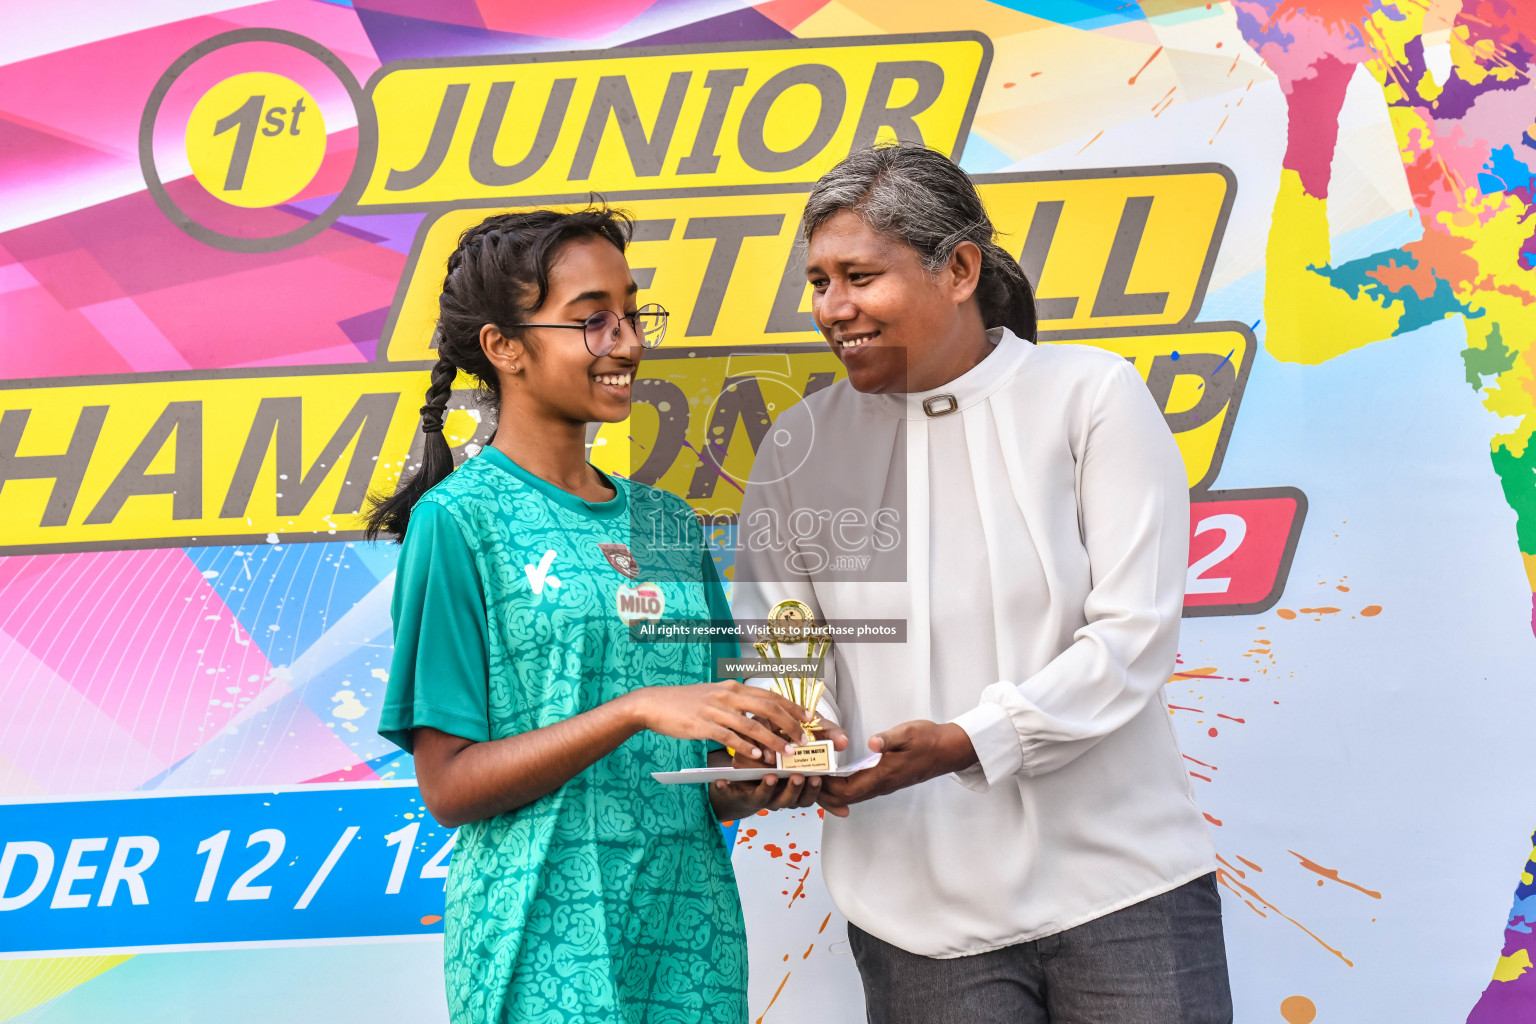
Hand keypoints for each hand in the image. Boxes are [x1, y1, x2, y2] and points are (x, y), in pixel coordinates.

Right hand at [624, 682, 810, 759]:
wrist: (655, 703)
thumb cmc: (686, 702)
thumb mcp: (715, 695)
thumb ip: (736, 702)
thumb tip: (758, 713)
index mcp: (733, 688)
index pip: (770, 695)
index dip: (792, 707)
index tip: (808, 718)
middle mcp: (728, 696)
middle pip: (767, 708)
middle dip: (789, 725)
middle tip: (803, 740)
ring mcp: (716, 710)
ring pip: (752, 725)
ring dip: (772, 740)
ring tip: (786, 754)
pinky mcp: (703, 725)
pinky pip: (729, 737)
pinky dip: (745, 747)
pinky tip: (756, 756)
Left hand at [707, 722, 850, 818]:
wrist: (746, 763)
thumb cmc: (779, 751)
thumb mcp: (803, 742)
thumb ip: (824, 739)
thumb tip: (845, 741)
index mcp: (794, 785)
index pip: (808, 795)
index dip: (813, 790)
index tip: (817, 778)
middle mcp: (777, 792)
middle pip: (788, 799)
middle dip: (794, 789)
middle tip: (798, 777)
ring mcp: (756, 791)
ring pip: (763, 796)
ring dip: (767, 789)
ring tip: (770, 776)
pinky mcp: (736, 788)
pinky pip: (730, 792)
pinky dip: (727, 788)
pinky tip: (722, 781)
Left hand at [818, 720, 976, 817]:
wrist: (948, 750)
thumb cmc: (928, 739)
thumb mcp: (908, 732)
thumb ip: (889, 739)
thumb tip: (872, 743)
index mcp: (882, 775)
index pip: (846, 790)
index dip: (826, 786)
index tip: (811, 774)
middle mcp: (881, 785)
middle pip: (844, 798)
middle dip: (823, 792)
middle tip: (806, 776)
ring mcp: (884, 784)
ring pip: (851, 796)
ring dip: (832, 790)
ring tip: (815, 776)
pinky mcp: (886, 780)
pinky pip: (859, 790)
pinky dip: (843, 787)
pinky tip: (835, 776)